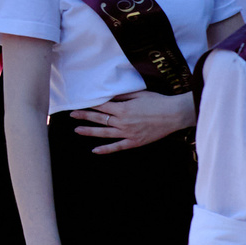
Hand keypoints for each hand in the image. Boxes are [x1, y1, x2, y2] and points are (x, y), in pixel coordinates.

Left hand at [69, 90, 195, 154]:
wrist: (173, 114)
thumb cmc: (157, 102)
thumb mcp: (138, 94)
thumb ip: (121, 96)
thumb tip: (108, 96)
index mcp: (123, 108)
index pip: (101, 106)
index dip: (90, 105)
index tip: (80, 103)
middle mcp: (122, 121)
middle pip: (99, 118)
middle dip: (84, 116)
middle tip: (72, 114)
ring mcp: (128, 133)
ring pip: (104, 133)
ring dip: (89, 131)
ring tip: (77, 130)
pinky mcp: (134, 142)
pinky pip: (117, 147)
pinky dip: (106, 149)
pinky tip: (95, 150)